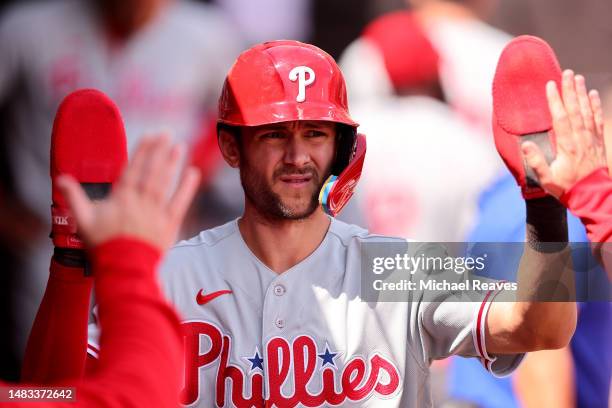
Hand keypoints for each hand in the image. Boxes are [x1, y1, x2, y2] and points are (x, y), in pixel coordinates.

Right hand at [56, 135, 200, 250]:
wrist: (124, 270)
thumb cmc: (103, 246)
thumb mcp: (83, 221)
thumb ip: (74, 197)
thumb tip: (61, 178)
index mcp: (121, 199)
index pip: (133, 169)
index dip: (142, 151)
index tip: (149, 136)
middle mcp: (140, 202)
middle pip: (151, 171)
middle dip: (158, 151)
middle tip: (166, 133)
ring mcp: (156, 212)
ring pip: (165, 183)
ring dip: (172, 163)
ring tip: (178, 147)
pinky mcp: (169, 224)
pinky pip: (180, 202)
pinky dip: (187, 187)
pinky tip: (193, 173)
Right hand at [522, 70, 606, 197]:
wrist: (593, 196)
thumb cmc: (566, 188)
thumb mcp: (546, 179)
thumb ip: (536, 161)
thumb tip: (526, 143)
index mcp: (567, 147)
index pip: (561, 119)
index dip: (555, 101)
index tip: (551, 85)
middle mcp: (581, 139)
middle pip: (576, 110)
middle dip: (571, 90)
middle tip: (567, 73)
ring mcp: (591, 139)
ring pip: (587, 112)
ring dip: (582, 94)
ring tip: (578, 78)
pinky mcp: (598, 142)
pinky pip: (597, 120)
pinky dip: (595, 106)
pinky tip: (593, 94)